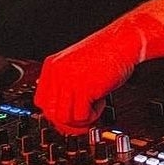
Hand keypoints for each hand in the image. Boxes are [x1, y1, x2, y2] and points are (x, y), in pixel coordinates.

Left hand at [34, 13, 163, 134]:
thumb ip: (64, 84)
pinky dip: (93, 115)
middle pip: (50, 113)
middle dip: (68, 122)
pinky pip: (81, 117)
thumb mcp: (76, 67)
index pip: (41, 102)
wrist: (122, 42)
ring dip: (81, 120)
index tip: (69, 117)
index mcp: (52, 65)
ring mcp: (68, 79)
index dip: (55, 114)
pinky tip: (101, 101)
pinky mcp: (83, 87)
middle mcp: (57, 72)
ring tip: (94, 107)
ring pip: (64, 119)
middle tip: (84, 119)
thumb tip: (60, 115)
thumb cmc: (105, 54)